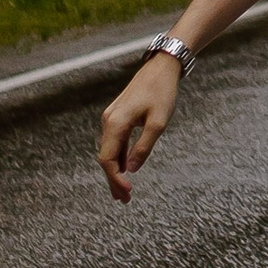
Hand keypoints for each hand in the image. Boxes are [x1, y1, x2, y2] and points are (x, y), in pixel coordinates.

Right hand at [97, 53, 185, 200]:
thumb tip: (132, 169)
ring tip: (124, 192)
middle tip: (124, 201)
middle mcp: (109, 121)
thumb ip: (144, 147)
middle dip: (114, 180)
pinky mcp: (118, 116)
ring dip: (116, 171)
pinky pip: (115, 142)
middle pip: (106, 158)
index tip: (127, 193)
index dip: (115, 179)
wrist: (161, 67)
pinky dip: (119, 158)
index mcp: (115, 123)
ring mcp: (112, 118)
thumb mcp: (158, 123)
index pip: (107, 159)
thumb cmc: (162, 93)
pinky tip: (125, 169)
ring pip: (110, 151)